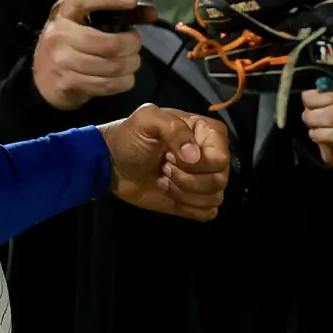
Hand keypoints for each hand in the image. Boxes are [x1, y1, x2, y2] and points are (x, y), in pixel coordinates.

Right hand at [32, 0, 157, 110]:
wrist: (41, 77)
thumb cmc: (68, 43)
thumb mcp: (84, 23)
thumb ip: (118, 15)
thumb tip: (151, 13)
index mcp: (65, 13)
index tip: (132, 0)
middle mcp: (61, 35)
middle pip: (110, 43)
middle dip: (132, 45)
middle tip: (135, 44)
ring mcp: (63, 61)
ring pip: (112, 66)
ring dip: (130, 65)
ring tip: (131, 61)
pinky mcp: (69, 83)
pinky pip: (107, 84)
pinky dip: (123, 82)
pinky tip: (123, 77)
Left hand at [102, 104, 232, 221]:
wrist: (112, 164)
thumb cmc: (130, 138)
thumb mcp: (147, 119)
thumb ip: (174, 128)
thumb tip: (194, 157)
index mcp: (206, 133)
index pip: (220, 158)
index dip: (195, 163)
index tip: (170, 155)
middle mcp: (210, 156)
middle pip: (219, 180)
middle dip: (186, 179)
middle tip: (164, 168)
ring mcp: (204, 180)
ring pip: (215, 197)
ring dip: (184, 193)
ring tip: (163, 179)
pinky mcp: (195, 200)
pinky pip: (208, 212)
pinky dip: (188, 208)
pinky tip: (170, 195)